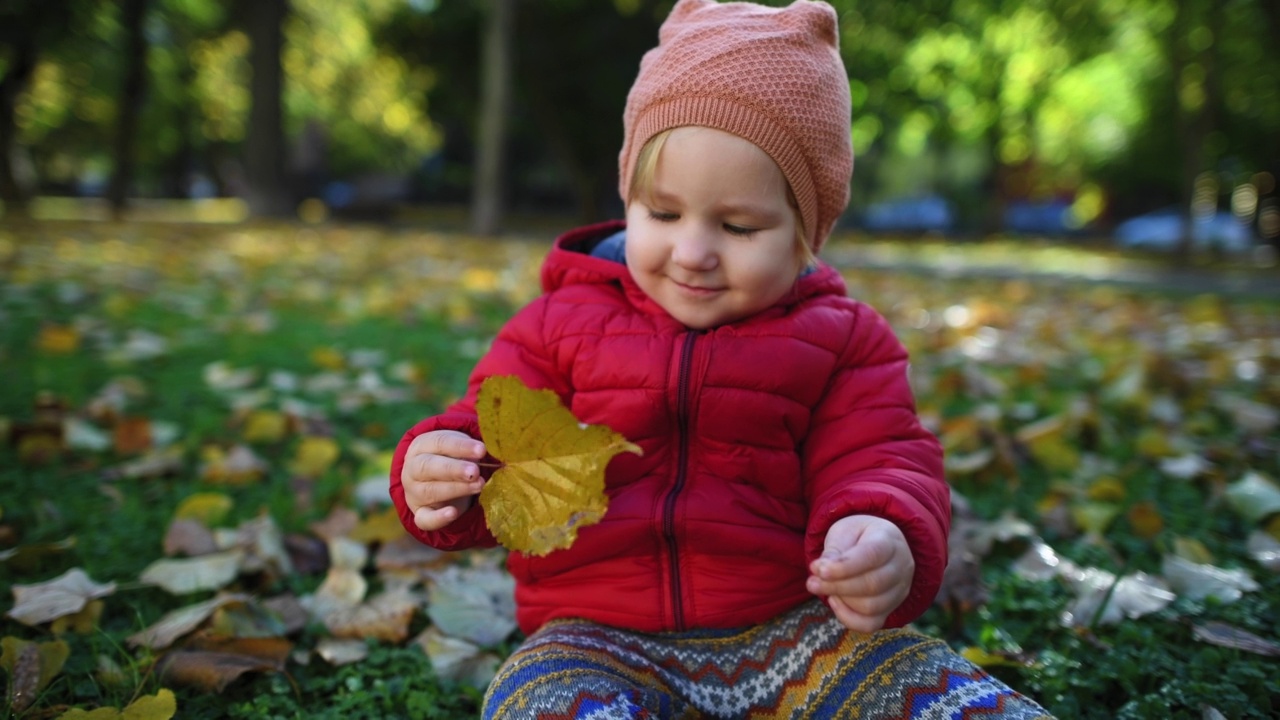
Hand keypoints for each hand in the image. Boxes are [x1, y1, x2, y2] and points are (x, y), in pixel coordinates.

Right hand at [401, 430, 486, 530]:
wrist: (437, 478)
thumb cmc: (454, 457)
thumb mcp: (461, 448)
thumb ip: (472, 448)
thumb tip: (493, 448)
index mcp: (421, 446)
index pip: (438, 443)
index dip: (461, 447)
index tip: (482, 450)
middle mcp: (412, 469)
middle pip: (428, 466)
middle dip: (454, 469)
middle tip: (475, 472)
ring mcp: (413, 493)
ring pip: (429, 491)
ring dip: (456, 489)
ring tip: (479, 486)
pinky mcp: (420, 513)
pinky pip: (424, 519)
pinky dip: (438, 518)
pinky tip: (453, 513)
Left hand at [806, 515, 914, 632]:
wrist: (877, 544)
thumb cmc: (858, 537)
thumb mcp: (844, 532)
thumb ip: (834, 550)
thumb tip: (820, 571)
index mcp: (889, 539)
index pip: (872, 555)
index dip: (844, 567)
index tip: (819, 570)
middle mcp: (901, 566)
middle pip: (873, 585)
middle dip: (837, 586)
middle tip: (812, 583)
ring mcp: (900, 590)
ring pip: (872, 606)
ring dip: (841, 601)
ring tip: (822, 587)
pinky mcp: (891, 608)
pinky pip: (871, 624)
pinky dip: (848, 618)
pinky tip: (835, 601)